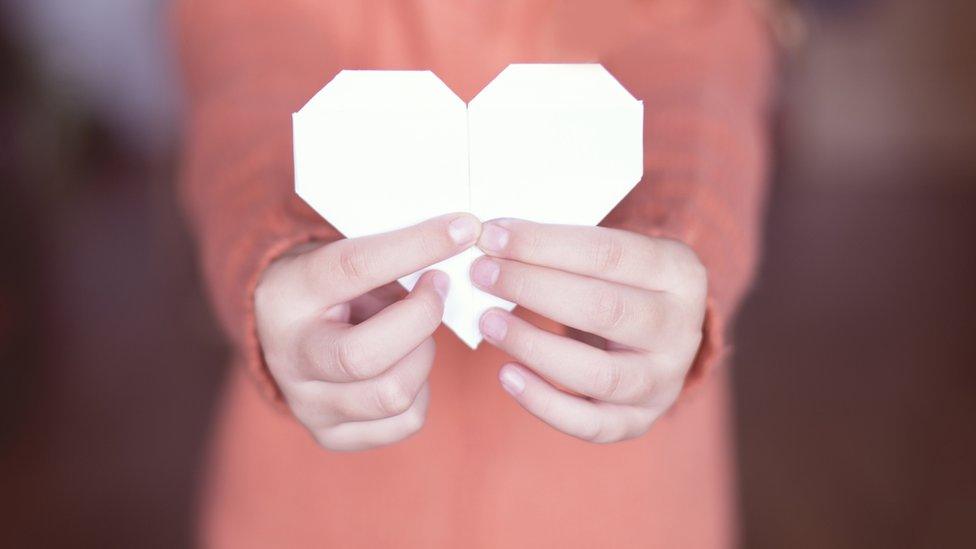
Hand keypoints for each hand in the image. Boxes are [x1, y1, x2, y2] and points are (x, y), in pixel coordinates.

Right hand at [255, 213, 480, 450]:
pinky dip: (421, 389)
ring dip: (424, 354)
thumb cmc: (330, 286)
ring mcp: (307, 404)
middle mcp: (289, 356)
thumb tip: (462, 241)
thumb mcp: (343, 256)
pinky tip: (406, 364)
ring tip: (415, 330)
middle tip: (437, 289)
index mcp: (290, 295)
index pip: (355, 268)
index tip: (463, 229)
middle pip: (366, 356)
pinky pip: (406, 421)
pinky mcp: (331, 436)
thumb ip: (391, 257)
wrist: (281, 332)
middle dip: (422, 319)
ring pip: (393, 394)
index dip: (417, 246)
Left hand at [470, 219, 706, 442]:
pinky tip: (507, 375)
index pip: (608, 253)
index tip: (492, 235)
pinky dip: (543, 402)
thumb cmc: (618, 284)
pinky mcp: (639, 420)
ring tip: (489, 322)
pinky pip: (590, 424)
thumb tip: (492, 239)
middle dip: (533, 288)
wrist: (656, 338)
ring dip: (534, 347)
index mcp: (679, 272)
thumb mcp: (611, 255)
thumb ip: (562, 248)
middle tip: (482, 274)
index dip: (544, 244)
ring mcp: (664, 381)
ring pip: (598, 374)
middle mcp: (681, 329)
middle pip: (605, 310)